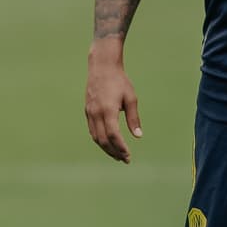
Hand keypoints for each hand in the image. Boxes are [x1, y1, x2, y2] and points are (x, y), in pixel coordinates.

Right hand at [85, 48, 142, 162]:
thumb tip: (138, 136)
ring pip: (96, 137)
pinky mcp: (87, 111)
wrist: (102, 67)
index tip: (128, 156)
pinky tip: (108, 144)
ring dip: (106, 148)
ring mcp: (90, 112)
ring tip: (117, 155)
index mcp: (108, 110)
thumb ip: (134, 118)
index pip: (113, 135)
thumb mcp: (131, 98)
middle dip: (114, 152)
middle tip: (124, 159)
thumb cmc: (119, 81)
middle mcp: (96, 113)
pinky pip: (92, 130)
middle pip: (103, 140)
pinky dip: (100, 140)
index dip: (120, 147)